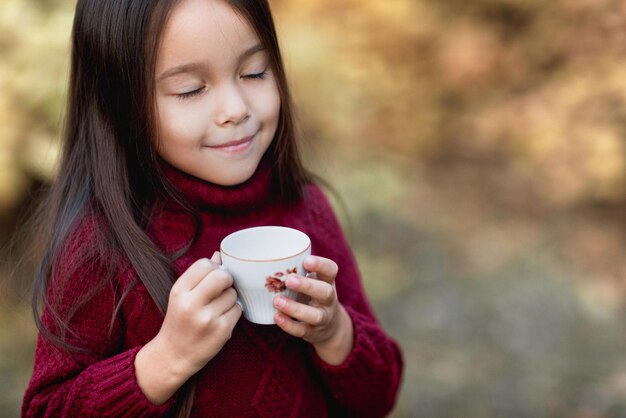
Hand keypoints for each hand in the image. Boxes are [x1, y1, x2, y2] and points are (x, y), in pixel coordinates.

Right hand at [135, 252, 240, 403]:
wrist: (174, 355)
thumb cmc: (179, 320)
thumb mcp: (182, 295)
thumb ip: (199, 275)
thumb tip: (219, 254)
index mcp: (179, 291)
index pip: (205, 264)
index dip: (214, 268)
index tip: (213, 276)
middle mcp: (192, 304)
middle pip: (222, 276)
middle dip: (226, 279)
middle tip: (222, 288)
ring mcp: (208, 318)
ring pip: (232, 294)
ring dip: (230, 297)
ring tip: (218, 307)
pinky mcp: (222, 330)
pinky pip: (238, 309)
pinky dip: (233, 312)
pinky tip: (221, 318)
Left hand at [273, 255, 353, 364]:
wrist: (329, 326)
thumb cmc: (312, 295)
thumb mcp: (312, 280)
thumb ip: (295, 269)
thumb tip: (261, 256)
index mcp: (327, 281)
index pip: (331, 270)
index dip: (321, 265)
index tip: (306, 260)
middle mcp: (329, 300)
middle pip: (325, 292)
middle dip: (308, 286)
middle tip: (289, 279)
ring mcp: (323, 317)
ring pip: (314, 315)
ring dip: (295, 308)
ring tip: (277, 301)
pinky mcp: (313, 332)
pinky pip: (302, 330)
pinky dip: (289, 324)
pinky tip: (276, 317)